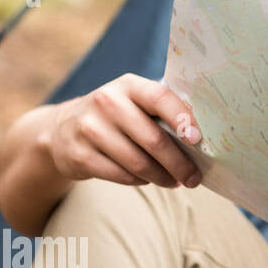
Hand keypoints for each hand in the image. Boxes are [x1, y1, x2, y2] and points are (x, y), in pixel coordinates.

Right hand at [41, 73, 202, 188]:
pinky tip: (148, 180)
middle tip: (194, 178)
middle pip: (152, 139)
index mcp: (129, 85)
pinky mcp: (78, 155)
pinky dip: (139, 181)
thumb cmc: (118, 117)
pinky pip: (120, 175)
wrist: (61, 131)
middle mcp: (106, 102)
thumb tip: (205, 137)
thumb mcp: (136, 103)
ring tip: (175, 182)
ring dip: (162, 177)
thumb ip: (165, 111)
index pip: (160, 98)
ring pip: (138, 162)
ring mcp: (89, 128)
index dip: (182, 118)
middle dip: (178, 163)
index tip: (198, 140)